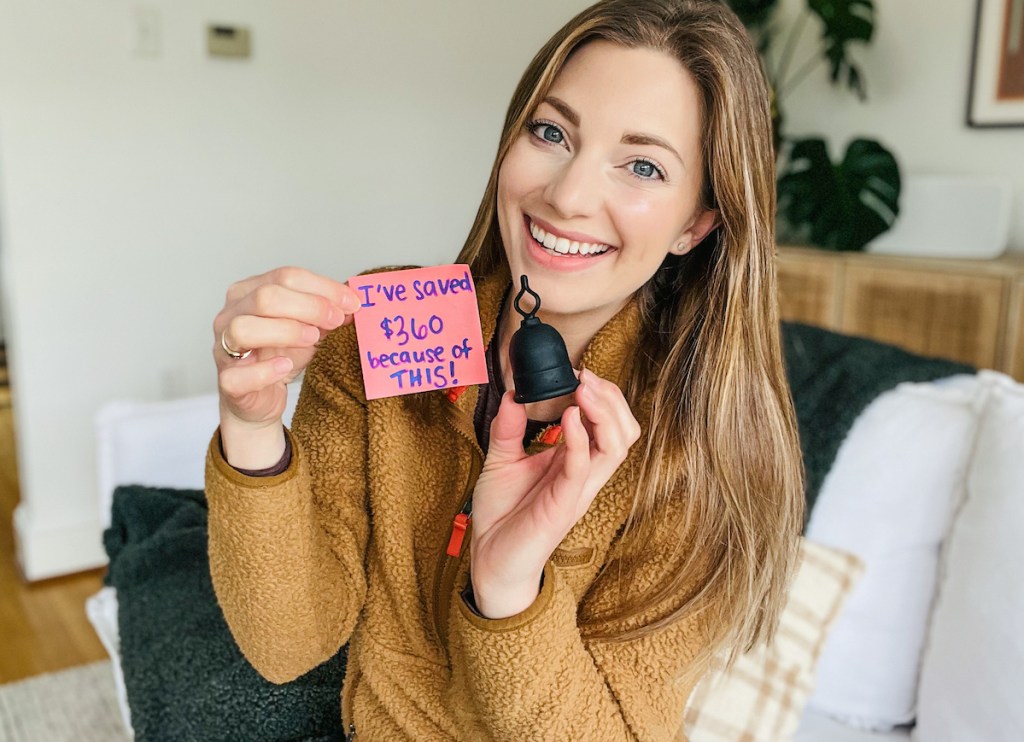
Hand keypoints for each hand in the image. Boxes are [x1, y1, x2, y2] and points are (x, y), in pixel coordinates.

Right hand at [213, 266, 360, 432]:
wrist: (261, 398)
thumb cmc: (279, 357)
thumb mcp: (308, 330)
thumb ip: (325, 315)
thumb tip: (351, 304)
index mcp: (249, 293)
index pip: (285, 277)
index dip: (323, 288)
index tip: (352, 302)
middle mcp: (230, 315)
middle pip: (265, 297)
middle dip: (309, 306)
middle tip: (336, 320)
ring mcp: (223, 348)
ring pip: (245, 328)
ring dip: (286, 331)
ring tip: (312, 339)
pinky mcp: (227, 381)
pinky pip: (238, 373)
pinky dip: (264, 370)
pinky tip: (285, 366)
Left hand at [469, 369, 641, 617]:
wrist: (489, 558)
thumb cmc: (502, 515)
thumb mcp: (502, 460)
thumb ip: (509, 427)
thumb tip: (514, 394)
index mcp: (575, 462)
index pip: (608, 424)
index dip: (602, 396)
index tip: (578, 372)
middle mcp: (584, 474)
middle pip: (623, 432)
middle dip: (612, 399)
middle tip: (586, 377)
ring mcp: (576, 490)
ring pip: (616, 448)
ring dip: (604, 413)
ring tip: (583, 389)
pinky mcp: (563, 505)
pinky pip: (582, 468)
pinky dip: (579, 439)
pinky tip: (569, 416)